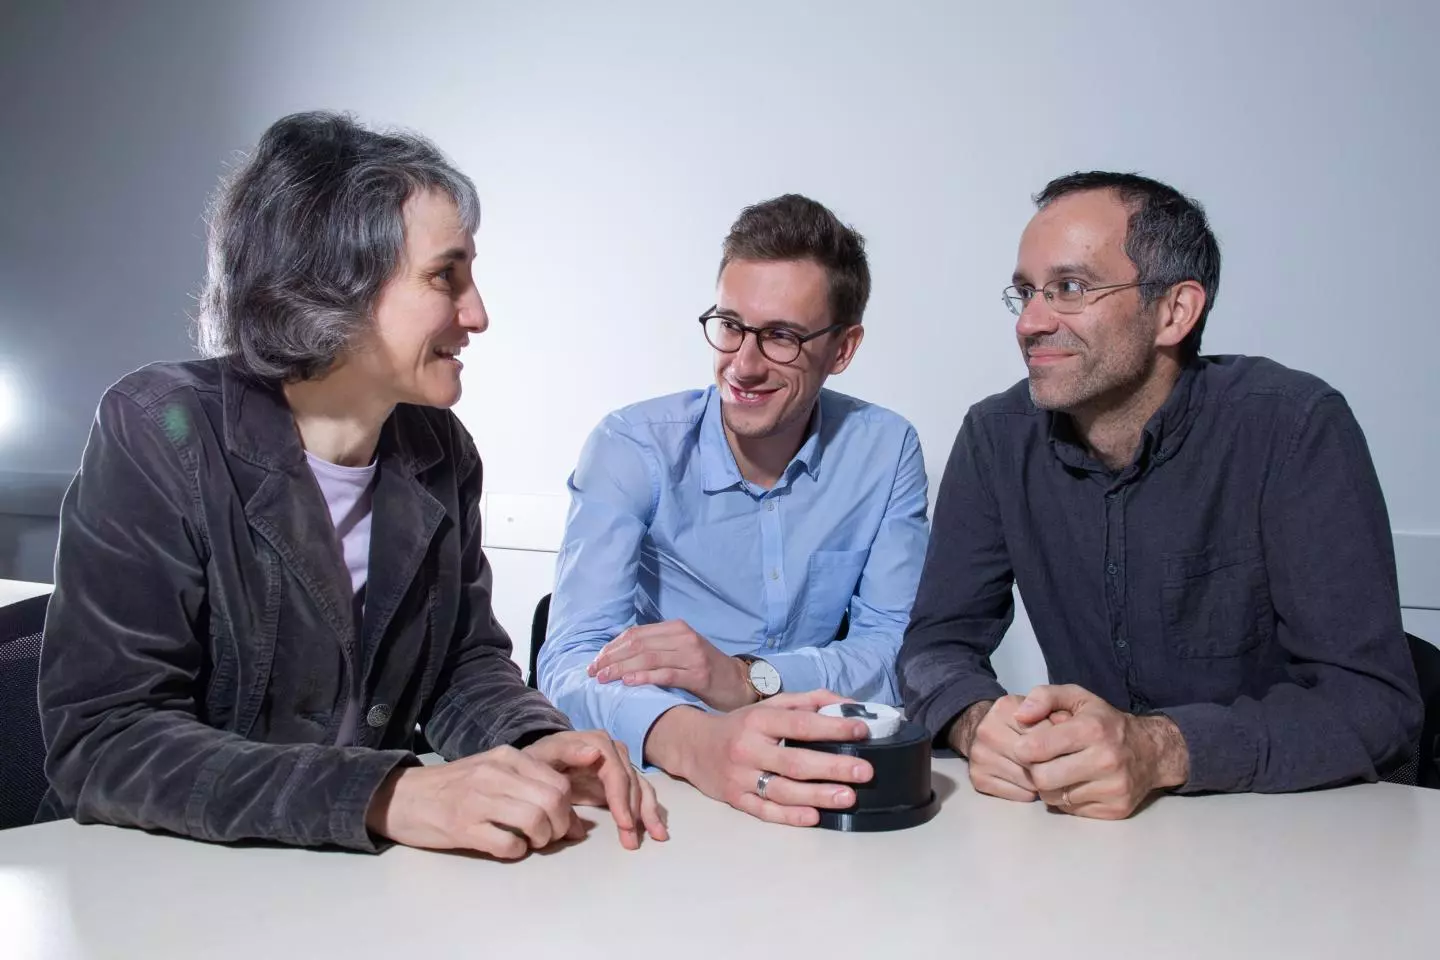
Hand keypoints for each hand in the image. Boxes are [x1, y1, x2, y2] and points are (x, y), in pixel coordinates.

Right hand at [365, 745, 584, 858]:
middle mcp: (495, 773)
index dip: (570, 809)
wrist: (405, 795)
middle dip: (561, 825)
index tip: (565, 824)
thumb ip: (533, 788)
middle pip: (552, 800)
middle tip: (551, 836)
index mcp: (507, 757)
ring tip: (532, 842)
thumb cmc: (456, 786)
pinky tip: (510, 848)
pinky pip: (507, 843)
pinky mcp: (462, 827)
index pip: (558, 782)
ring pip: (534, 819)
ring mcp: (478, 800)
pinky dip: (517, 851)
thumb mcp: (494, 772)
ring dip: (542, 839)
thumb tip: (578, 823)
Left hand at [523, 730, 667, 847]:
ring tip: (656, 837)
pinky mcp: (621, 780)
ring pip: (641, 788)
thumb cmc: (538, 761)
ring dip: (648, 813)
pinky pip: (640, 794)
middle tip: (631, 840)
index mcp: (596, 743)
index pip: (616, 771)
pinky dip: (649, 811)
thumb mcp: (543, 755)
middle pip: (632, 782)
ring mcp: (619, 765)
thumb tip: (595, 754)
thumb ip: (566, 753)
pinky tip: (656, 830)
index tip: (624, 823)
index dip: (621, 797)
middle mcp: (613, 752)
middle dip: (634, 812)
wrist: (538, 762)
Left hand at [588, 620, 755, 710]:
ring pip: (648, 658)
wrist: (738, 682)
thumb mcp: (679, 651)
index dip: (612, 647)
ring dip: (622, 669)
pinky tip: (629, 683)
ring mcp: (692, 655)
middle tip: (593, 672)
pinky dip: (645, 677)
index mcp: (675, 628)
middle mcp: (683, 637)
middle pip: (638, 645)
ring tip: (605, 679)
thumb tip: (617, 656)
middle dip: (612, 659)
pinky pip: (666, 674)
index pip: (635, 634)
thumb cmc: (703, 669)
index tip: (595, 662)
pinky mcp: (699, 674)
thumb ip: (655, 649)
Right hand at [644, 690, 872, 826]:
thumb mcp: (769, 706)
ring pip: (782, 790)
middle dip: (832, 767)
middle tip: (865, 771)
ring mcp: (740, 777)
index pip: (800, 723)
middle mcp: (748, 748)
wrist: (693, 746)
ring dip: (817, 795)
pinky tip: (814, 817)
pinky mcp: (734, 800)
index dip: (832, 728)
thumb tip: (849, 705)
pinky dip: (789, 816)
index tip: (861, 731)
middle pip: (795, 761)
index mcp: (759, 720)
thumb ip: (808, 702)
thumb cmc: (740, 725)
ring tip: (848, 797)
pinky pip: (764, 811)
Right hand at [951, 695, 1063, 802]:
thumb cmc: (1021, 720)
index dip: (1061, 743)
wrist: (983, 729)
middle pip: (1035, 760)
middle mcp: (987, 731)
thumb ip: (1058, 713)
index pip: (1044, 734)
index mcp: (1004, 709)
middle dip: (1052, 765)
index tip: (1068, 746)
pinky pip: (1019, 795)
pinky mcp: (977, 778)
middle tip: (1062, 765)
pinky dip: (1030, 792)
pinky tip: (1030, 782)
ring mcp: (980, 756)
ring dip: (1043, 781)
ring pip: (1029, 781)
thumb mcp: (1040, 707)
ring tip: (1047, 772)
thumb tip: (1069, 728)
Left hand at [1012, 684, 1189, 819]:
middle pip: (1042, 778)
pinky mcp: (1116, 809)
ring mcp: (1113, 787)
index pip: (1036, 748)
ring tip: (1061, 771)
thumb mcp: (1077, 697)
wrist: (1150, 751)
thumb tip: (1019, 715)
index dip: (1023, 748)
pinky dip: (1067, 799)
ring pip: (1053, 798)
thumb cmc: (1104, 722)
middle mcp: (1106, 759)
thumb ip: (1044, 697)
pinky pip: (1071, 810)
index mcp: (1091, 729)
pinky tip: (1077, 783)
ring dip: (1050, 786)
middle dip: (1034, 770)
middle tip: (1042, 761)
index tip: (1027, 746)